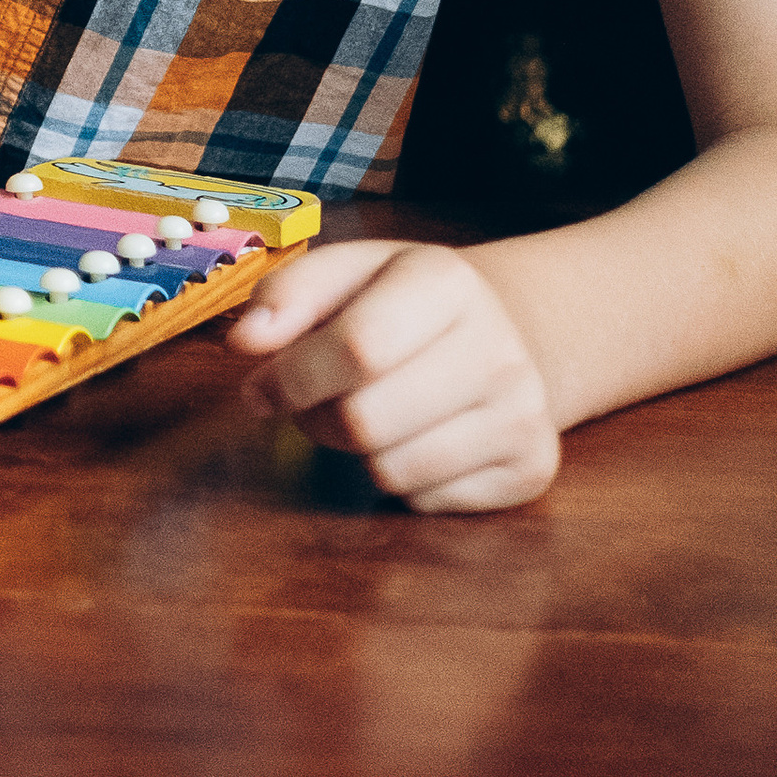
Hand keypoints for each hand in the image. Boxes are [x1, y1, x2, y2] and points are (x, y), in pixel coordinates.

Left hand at [228, 237, 561, 512]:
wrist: (504, 334)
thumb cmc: (404, 304)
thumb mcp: (348, 273)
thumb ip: (287, 296)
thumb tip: (245, 342)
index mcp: (448, 280)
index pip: (358, 347)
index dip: (292, 377)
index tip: (258, 389)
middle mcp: (500, 347)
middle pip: (366, 421)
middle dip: (318, 420)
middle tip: (317, 402)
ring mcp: (524, 414)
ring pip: (392, 472)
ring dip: (356, 454)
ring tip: (369, 415)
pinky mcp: (532, 471)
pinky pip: (426, 504)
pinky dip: (403, 481)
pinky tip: (417, 439)